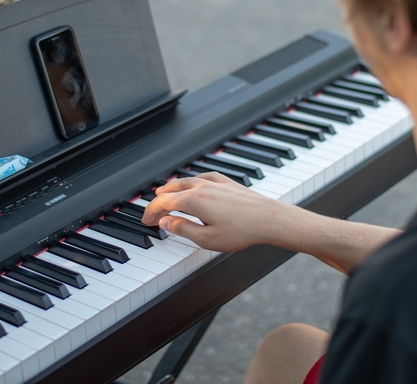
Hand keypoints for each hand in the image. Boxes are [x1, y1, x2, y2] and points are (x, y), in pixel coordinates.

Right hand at [141, 172, 290, 252]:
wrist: (269, 219)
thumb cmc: (241, 231)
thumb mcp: (206, 239)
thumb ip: (183, 230)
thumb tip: (166, 222)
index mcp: (193, 201)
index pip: (163, 203)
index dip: (151, 212)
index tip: (146, 221)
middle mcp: (202, 188)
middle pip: (173, 189)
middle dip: (159, 200)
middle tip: (153, 211)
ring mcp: (216, 183)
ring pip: (187, 180)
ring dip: (173, 187)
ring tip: (166, 192)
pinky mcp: (229, 183)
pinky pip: (205, 177)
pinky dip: (193, 180)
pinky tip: (196, 182)